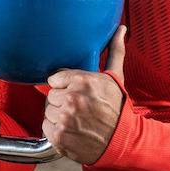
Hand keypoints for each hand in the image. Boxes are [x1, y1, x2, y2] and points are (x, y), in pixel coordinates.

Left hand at [43, 26, 126, 164]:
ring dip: (59, 115)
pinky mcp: (59, 137)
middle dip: (63, 100)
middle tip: (79, 107)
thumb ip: (114, 51)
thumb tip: (120, 29)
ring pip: (48, 111)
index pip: (55, 78)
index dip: (65, 85)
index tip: (76, 92)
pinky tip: (72, 129)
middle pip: (52, 95)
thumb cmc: (118, 109)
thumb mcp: (116, 78)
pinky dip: (56, 129)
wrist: (122, 140)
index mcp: (83, 81)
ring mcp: (64, 119)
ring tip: (77, 119)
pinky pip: (46, 126)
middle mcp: (72, 99)